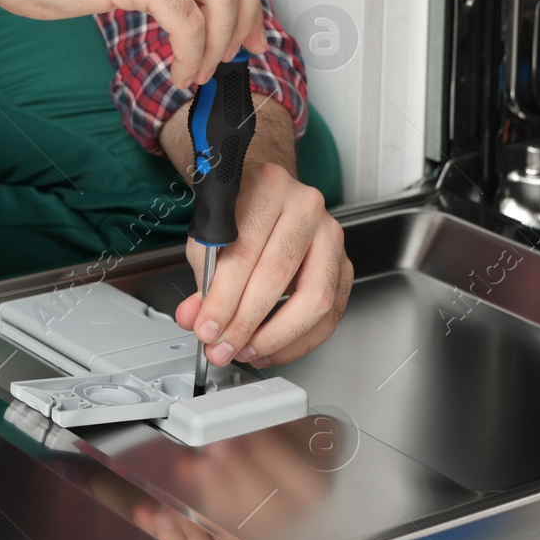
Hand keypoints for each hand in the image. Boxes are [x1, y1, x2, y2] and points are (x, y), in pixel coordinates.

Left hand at [174, 161, 351, 368]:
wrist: (266, 197)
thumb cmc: (239, 214)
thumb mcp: (209, 237)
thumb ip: (204, 278)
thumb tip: (194, 317)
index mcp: (269, 189)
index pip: (244, 251)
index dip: (223, 299)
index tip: (207, 329)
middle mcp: (306, 208)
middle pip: (278, 274)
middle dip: (245, 322)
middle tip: (224, 346)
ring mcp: (331, 236)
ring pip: (315, 298)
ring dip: (276, 336)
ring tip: (247, 350)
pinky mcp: (344, 265)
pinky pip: (330, 313)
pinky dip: (299, 340)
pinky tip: (270, 349)